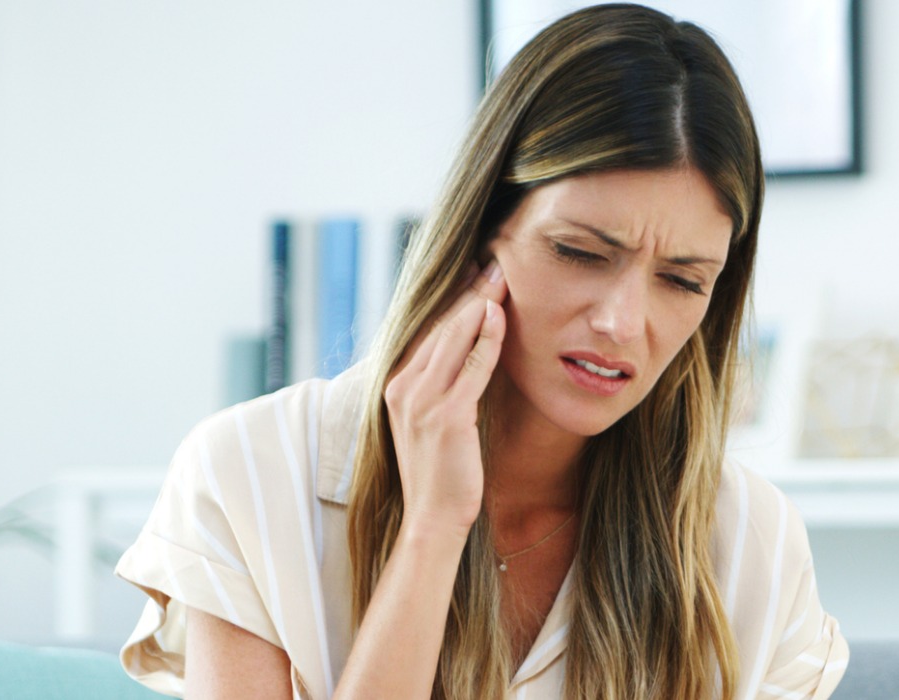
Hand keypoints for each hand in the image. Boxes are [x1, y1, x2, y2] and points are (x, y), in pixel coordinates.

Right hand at [382, 259, 508, 530]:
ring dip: (479, 304)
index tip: (474, 273)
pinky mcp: (446, 417)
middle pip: (440, 327)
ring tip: (501, 277)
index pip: (427, 331)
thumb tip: (465, 355)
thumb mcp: (430, 422)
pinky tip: (500, 316)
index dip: (453, 300)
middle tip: (494, 263)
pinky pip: (471, 368)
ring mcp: (422, 402)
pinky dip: (486, 339)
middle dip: (469, 292)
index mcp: (397, 386)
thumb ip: (440, 387)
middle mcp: (403, 388)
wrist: (432, 519)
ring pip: (453, 339)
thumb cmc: (439, 473)